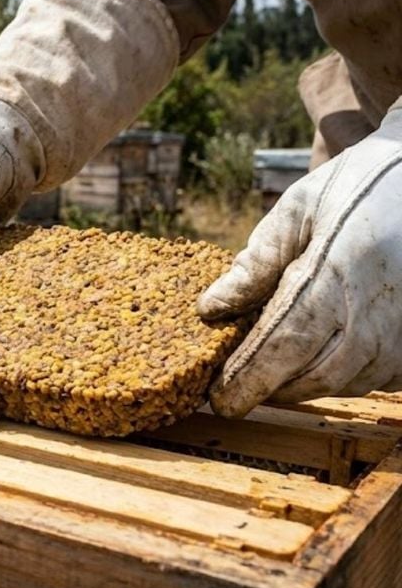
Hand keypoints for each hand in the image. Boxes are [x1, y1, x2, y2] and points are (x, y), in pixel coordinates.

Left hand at [199, 108, 401, 415]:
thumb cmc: (354, 188)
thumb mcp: (297, 209)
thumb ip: (256, 262)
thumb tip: (211, 309)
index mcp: (337, 270)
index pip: (285, 342)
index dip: (249, 378)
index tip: (219, 399)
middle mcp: (376, 308)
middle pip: (312, 374)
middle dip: (268, 387)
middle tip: (233, 387)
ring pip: (342, 382)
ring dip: (300, 383)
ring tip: (269, 369)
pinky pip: (372, 378)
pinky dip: (337, 375)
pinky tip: (314, 355)